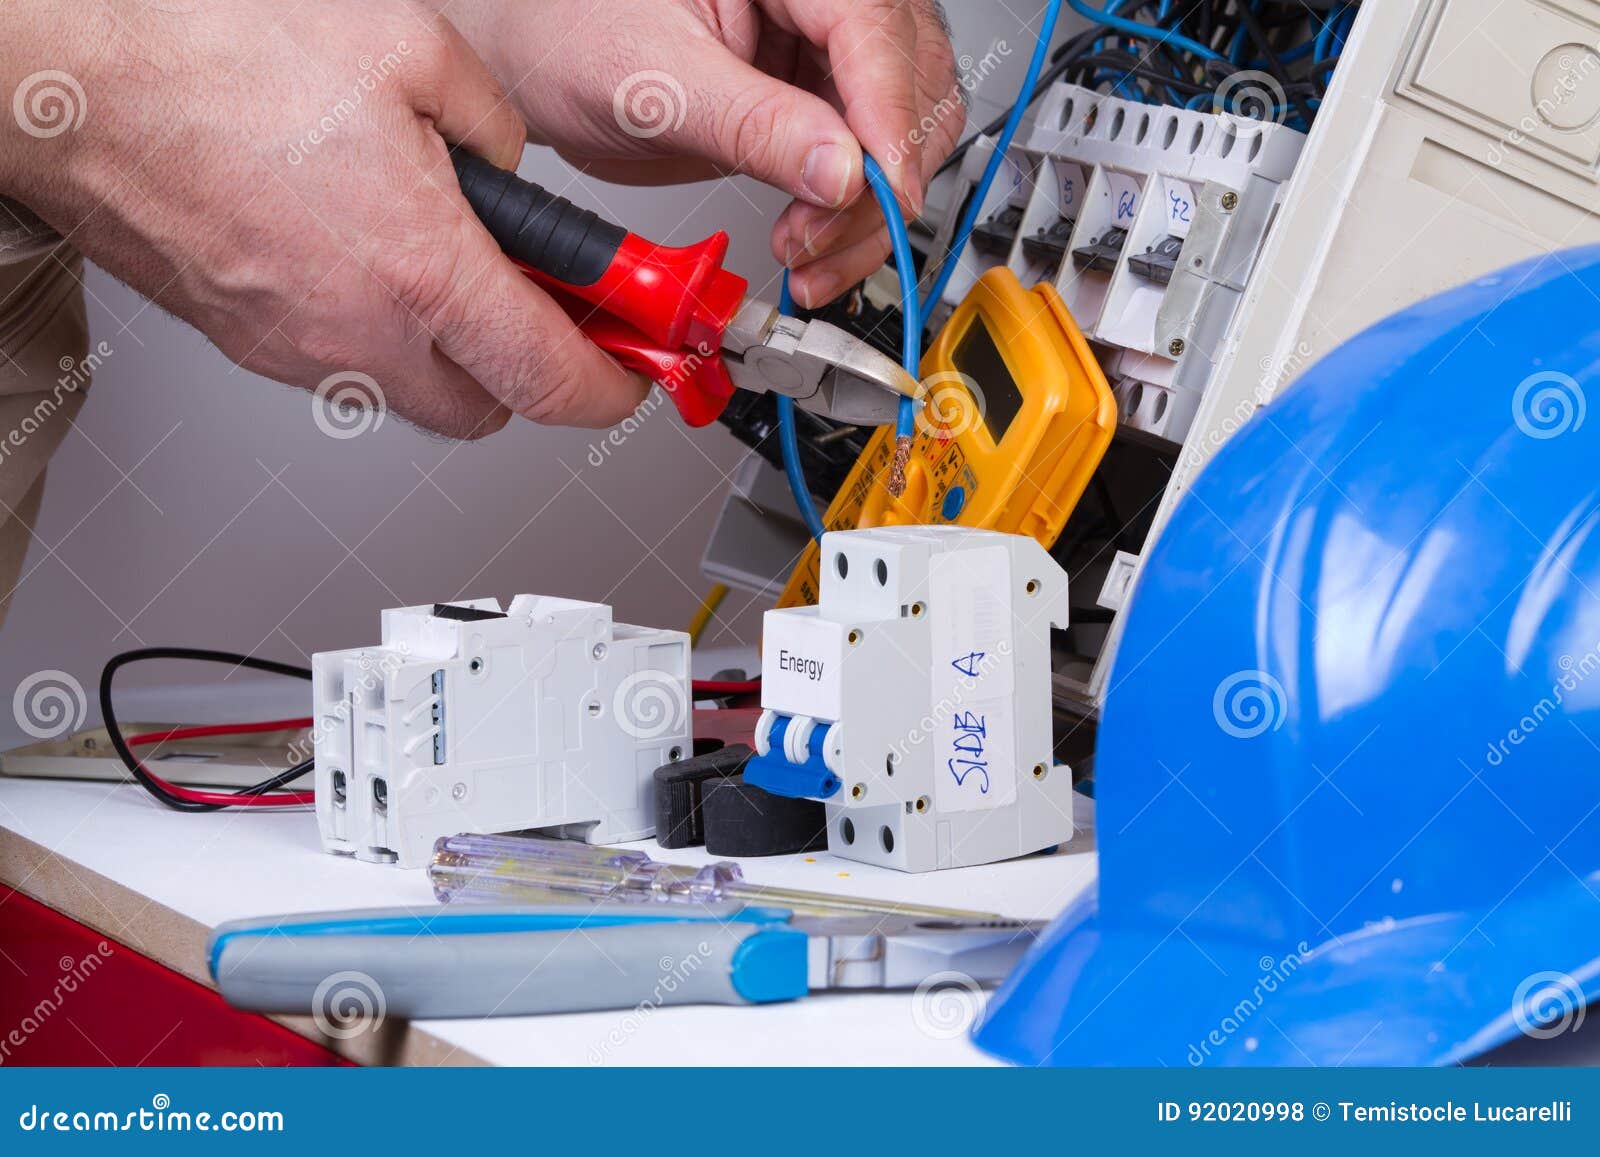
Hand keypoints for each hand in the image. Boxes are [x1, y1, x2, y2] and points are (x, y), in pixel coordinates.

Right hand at [0, 0, 647, 435]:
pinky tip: (361, 251)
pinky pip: (339, 362)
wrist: (72, 76)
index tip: (633, 373)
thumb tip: (506, 172)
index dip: (612, 389)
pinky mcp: (244, 339)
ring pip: (408, 391)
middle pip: (486, 411)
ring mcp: (294, 348)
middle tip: (546, 312)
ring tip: (441, 262)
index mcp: (420, 271)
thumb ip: (492, 130)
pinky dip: (375, 329)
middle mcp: (357, 333)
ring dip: (447, 350)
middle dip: (529, 371)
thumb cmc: (212, 53)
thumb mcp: (411, 53)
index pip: (553, 381)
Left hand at [445, 0, 961, 308]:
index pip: (874, 29)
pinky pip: (866, 163)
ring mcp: (824, 50)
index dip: (887, 119)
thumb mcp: (655, 83)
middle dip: (878, 178)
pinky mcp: (815, 102)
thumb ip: (753, 125)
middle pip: (909, 86)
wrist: (534, 59)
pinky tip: (811, 246)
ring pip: (903, 131)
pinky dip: (850, 217)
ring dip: (870, 211)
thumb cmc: (568, 30)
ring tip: (805, 254)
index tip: (879, 193)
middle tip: (817, 237)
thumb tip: (841, 171)